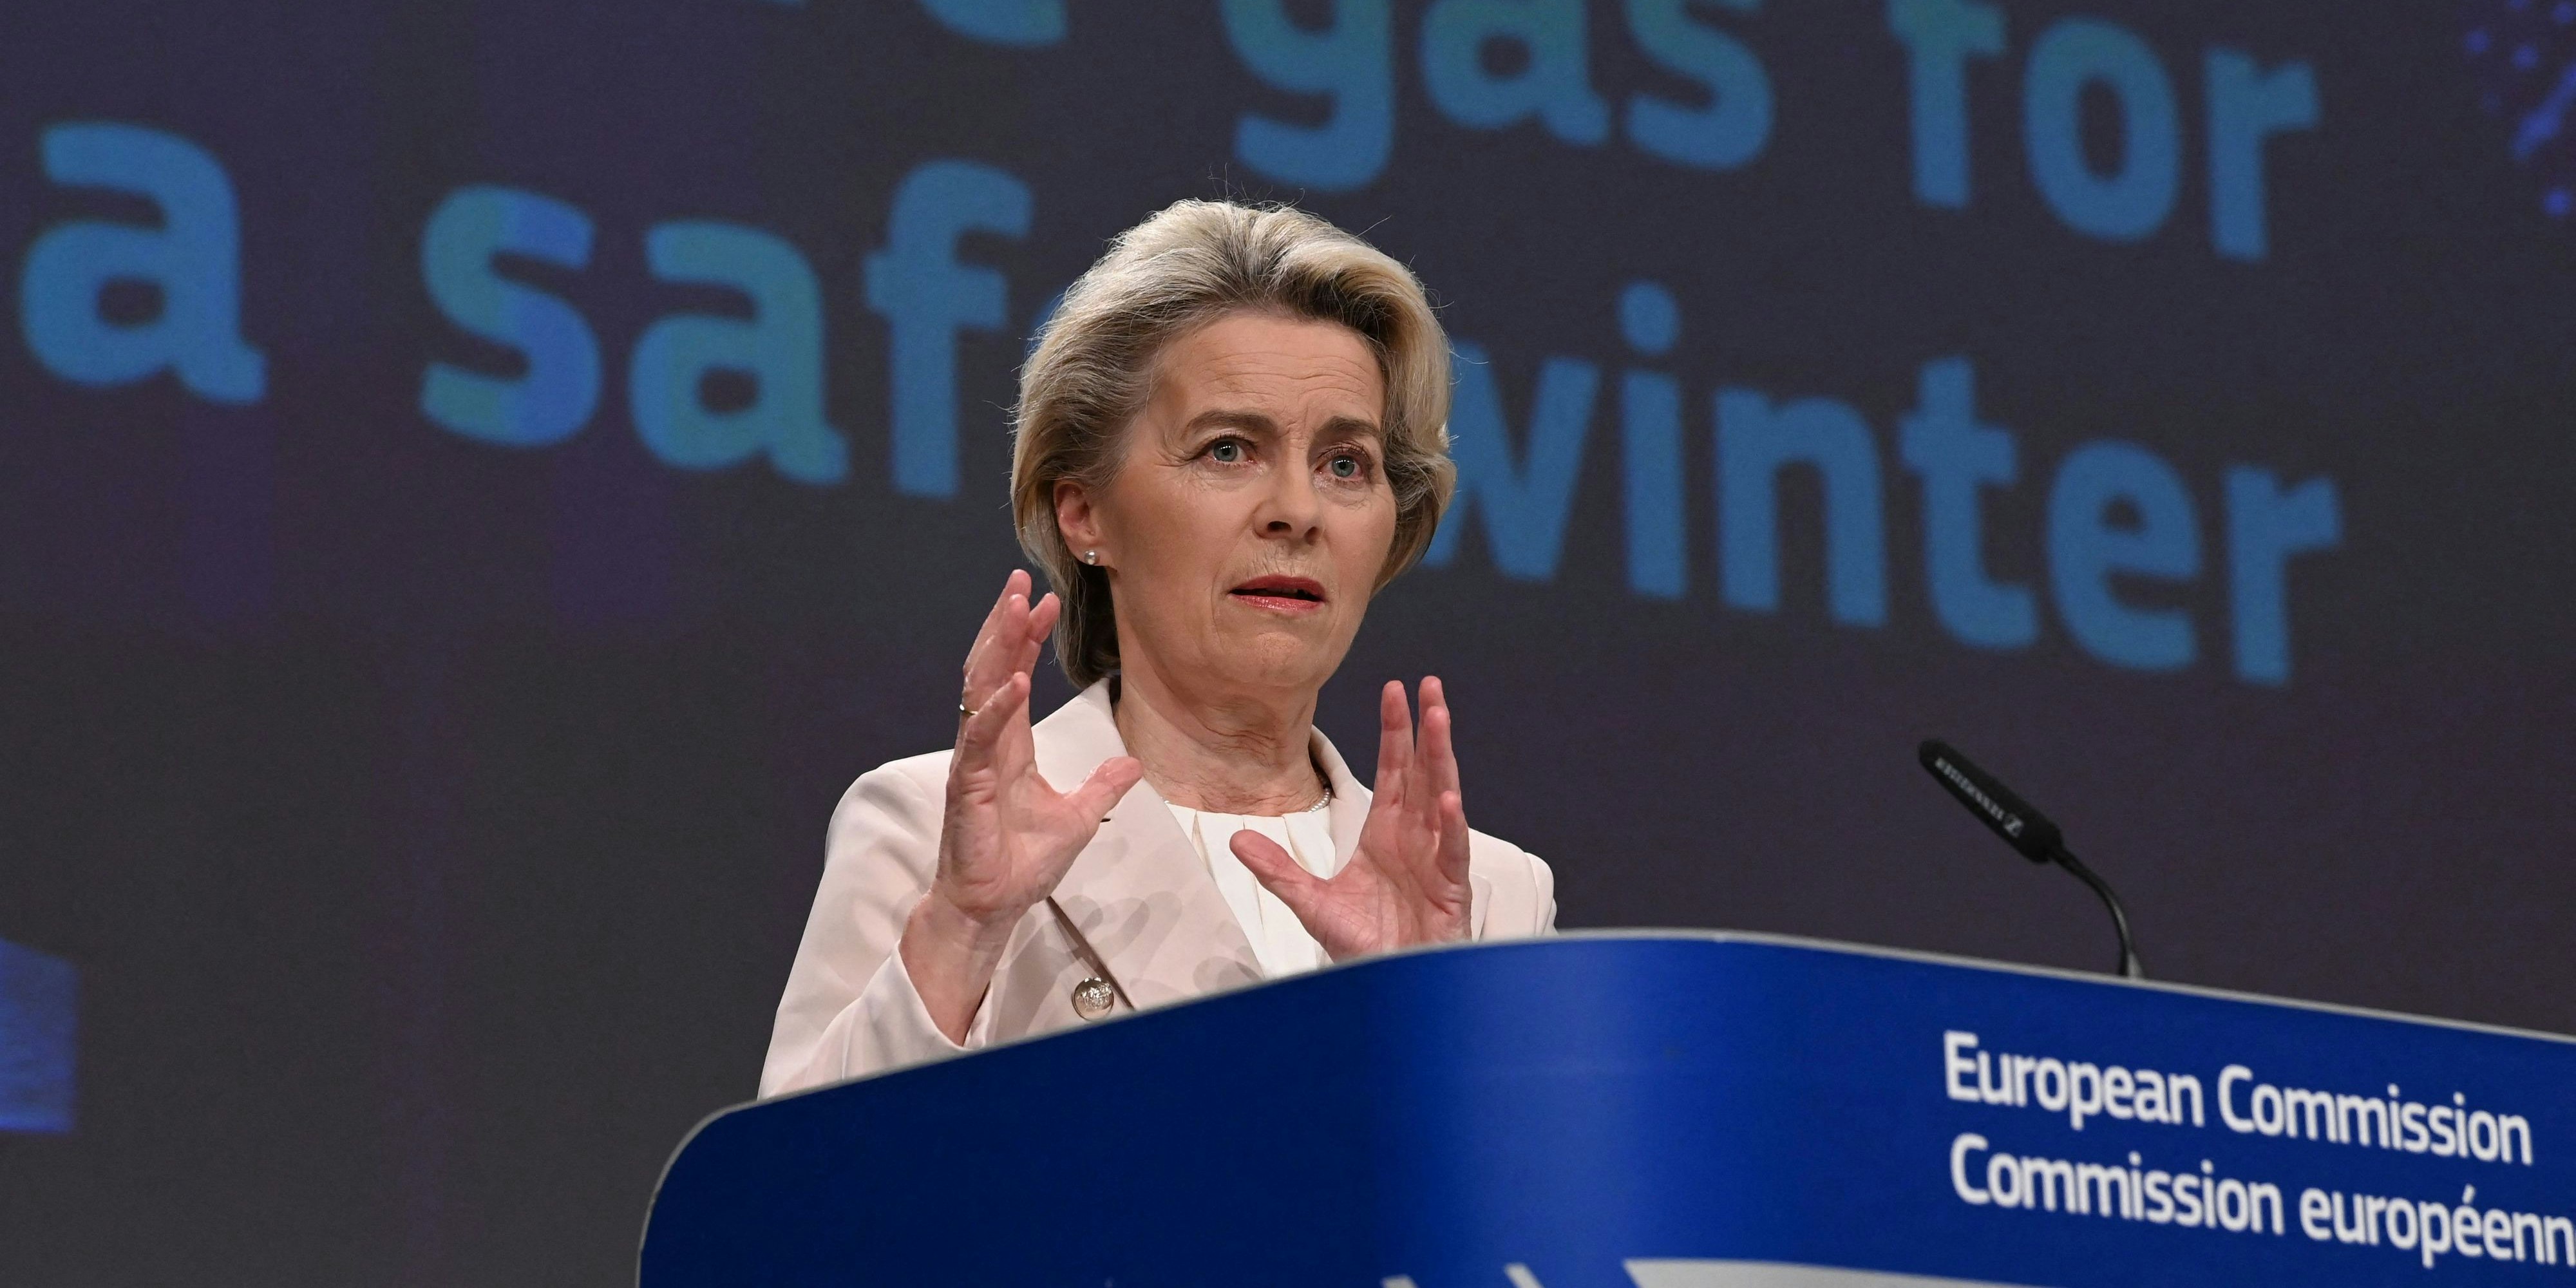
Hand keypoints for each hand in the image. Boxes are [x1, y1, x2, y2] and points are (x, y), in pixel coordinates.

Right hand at [902, 570, 1141, 1039]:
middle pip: (992, 669)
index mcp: (1009, 747)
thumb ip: (1101, 786)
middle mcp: (987, 745)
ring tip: (1012, 609)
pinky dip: (995, 708)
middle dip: (1006, 625)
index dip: (1029, 639)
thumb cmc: (1021, 864)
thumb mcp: (1078, 817)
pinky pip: (980, 739)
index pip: (1017, 677)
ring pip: (980, 691)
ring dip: (997, 648)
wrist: (994, 906)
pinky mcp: (966, 787)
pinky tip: (1013, 682)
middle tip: (1020, 583)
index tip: (1046, 602)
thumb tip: (1131, 762)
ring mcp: (973, 763)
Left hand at [1229, 677, 1471, 961]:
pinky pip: (1452, 852)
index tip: (1394, 691)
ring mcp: (1436, 860)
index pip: (1393, 771)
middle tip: (1430, 685)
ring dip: (1441, 758)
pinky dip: (1450, 826)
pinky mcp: (1450, 890)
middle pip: (1422, 772)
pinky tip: (1445, 798)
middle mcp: (1414, 838)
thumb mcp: (1309, 902)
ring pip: (1442, 798)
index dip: (1395, 731)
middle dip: (1426, 729)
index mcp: (1386, 834)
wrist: (1389, 987)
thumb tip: (1235, 839)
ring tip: (1439, 719)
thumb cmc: (1363, 945)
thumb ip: (1277, 869)